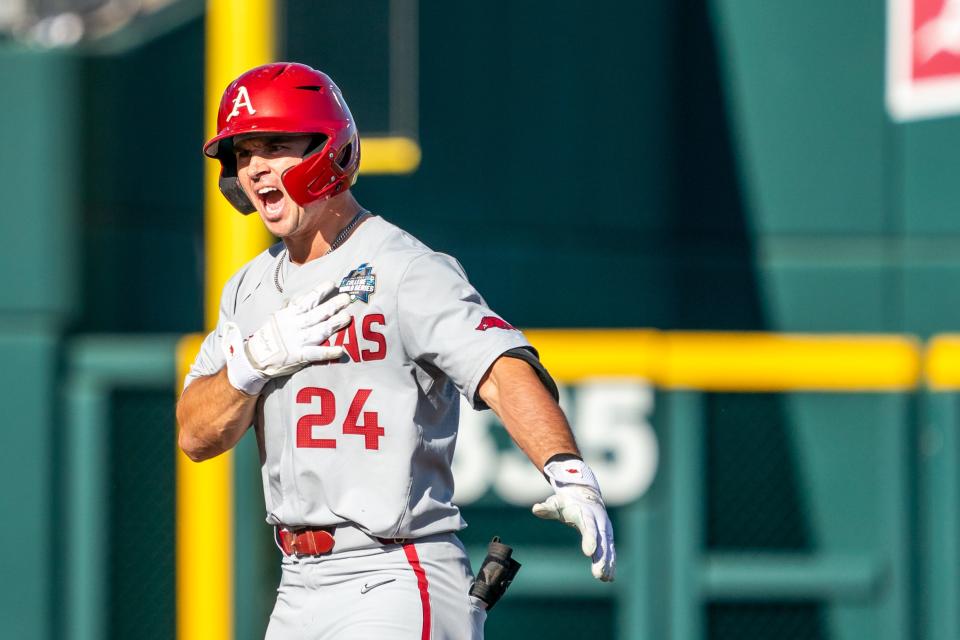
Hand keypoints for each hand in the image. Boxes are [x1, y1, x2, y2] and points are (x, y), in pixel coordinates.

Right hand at [222, 281, 351, 393]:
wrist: (256, 357)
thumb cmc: (269, 336)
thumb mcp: (278, 317)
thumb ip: (291, 308)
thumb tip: (304, 297)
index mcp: (290, 314)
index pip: (307, 299)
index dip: (320, 291)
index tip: (332, 284)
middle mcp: (296, 325)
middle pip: (317, 313)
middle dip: (333, 304)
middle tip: (347, 298)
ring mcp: (298, 341)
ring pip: (320, 330)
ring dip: (334, 324)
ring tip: (347, 317)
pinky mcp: (300, 356)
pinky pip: (316, 354)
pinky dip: (328, 352)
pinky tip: (340, 350)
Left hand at [532, 458, 615, 581]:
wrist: (585, 495)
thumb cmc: (567, 502)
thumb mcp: (556, 503)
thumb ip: (548, 508)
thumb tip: (535, 509)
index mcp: (586, 514)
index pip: (588, 527)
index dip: (589, 539)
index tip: (588, 553)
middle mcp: (599, 522)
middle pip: (601, 541)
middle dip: (601, 557)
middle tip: (598, 573)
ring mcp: (605, 530)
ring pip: (608, 548)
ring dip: (607, 563)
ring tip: (605, 578)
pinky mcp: (607, 537)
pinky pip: (610, 551)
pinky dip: (611, 563)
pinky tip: (609, 578)